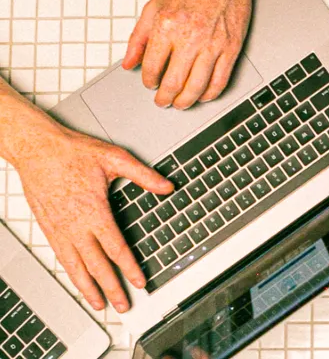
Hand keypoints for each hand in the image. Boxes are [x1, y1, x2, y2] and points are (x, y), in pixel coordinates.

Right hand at [17, 124, 173, 311]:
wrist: (37, 149)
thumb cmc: (73, 152)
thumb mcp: (115, 158)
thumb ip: (143, 176)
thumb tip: (167, 186)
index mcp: (94, 211)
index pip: (116, 248)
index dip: (129, 268)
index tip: (140, 282)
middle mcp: (75, 226)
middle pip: (97, 265)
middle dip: (111, 288)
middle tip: (124, 304)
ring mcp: (60, 229)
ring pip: (76, 267)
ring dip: (89, 288)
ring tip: (100, 304)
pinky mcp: (49, 228)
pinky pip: (61, 258)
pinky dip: (72, 274)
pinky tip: (78, 281)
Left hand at [122, 0, 253, 109]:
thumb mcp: (155, 6)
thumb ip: (139, 37)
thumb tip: (129, 63)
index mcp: (167, 26)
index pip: (151, 67)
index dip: (148, 81)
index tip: (150, 83)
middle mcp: (190, 37)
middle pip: (173, 83)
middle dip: (164, 98)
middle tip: (162, 101)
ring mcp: (213, 44)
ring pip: (196, 87)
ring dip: (185, 101)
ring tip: (180, 103)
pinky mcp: (231, 48)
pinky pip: (220, 80)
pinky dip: (210, 94)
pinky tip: (203, 95)